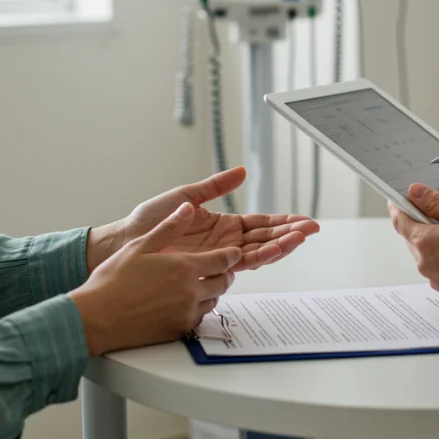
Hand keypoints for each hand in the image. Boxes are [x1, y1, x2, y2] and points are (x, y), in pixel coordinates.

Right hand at [70, 203, 241, 355]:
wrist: (97, 318)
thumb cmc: (113, 281)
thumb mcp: (141, 246)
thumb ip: (169, 227)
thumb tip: (187, 209)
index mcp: (185, 267)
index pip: (224, 260)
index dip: (230, 255)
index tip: (232, 252)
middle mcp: (191, 292)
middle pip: (224, 281)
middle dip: (223, 273)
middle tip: (216, 269)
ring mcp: (186, 313)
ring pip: (213, 300)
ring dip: (210, 291)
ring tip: (196, 285)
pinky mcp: (179, 331)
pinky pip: (199, 318)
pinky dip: (197, 309)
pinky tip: (182, 303)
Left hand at [88, 167, 319, 272]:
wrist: (126, 241)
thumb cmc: (150, 221)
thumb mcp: (186, 196)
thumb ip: (215, 186)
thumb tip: (241, 171)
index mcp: (223, 226)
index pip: (260, 223)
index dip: (282, 222)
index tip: (303, 220)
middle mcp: (225, 243)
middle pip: (265, 238)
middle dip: (290, 234)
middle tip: (312, 229)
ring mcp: (218, 256)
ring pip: (257, 252)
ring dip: (280, 245)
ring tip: (299, 238)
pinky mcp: (208, 267)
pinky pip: (239, 264)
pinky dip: (258, 257)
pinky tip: (274, 250)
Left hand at [389, 184, 438, 305]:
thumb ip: (436, 202)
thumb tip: (414, 192)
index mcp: (423, 242)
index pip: (399, 221)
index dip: (398, 207)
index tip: (399, 199)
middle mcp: (424, 264)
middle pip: (413, 238)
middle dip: (422, 224)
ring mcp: (436, 280)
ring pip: (428, 255)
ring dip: (437, 243)